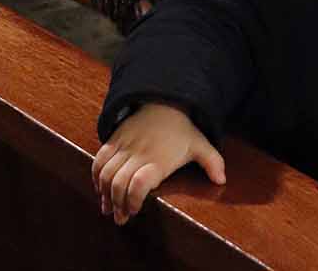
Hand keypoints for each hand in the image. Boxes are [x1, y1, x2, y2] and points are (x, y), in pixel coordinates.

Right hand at [92, 101, 225, 225]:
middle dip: (117, 204)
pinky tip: (100, 188)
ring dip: (104, 193)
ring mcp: (124, 145)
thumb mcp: (201, 144)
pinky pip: (99, 159)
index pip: (140, 183)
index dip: (134, 200)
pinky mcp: (115, 139)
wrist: (164, 100)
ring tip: (109, 207)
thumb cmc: (182, 129)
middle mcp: (139, 153)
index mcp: (159, 159)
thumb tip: (222, 180)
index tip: (136, 210)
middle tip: (121, 218)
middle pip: (119, 183)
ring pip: (106, 173)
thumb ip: (212, 162)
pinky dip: (96, 176)